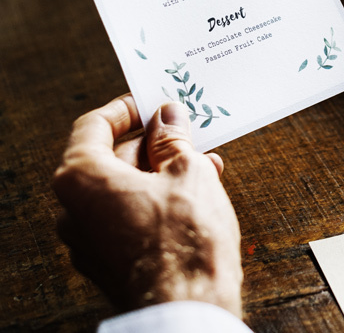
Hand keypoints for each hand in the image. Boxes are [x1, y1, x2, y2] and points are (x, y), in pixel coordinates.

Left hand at [52, 96, 242, 315]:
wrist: (186, 305)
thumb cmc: (184, 238)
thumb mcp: (188, 171)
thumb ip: (172, 139)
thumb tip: (168, 117)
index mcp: (82, 178)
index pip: (93, 126)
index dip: (127, 109)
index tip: (154, 102)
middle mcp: (73, 209)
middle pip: (110, 158)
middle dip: (154, 144)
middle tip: (189, 133)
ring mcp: (87, 240)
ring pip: (123, 189)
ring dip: (162, 172)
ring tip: (206, 165)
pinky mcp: (107, 262)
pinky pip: (127, 216)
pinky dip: (157, 200)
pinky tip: (196, 196)